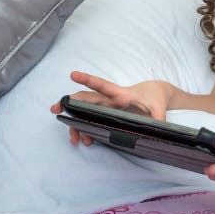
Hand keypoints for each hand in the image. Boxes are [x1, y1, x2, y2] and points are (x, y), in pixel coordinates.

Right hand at [50, 71, 170, 145]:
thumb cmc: (156, 97)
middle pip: (86, 99)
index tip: (73, 74)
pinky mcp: (107, 114)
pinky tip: (86, 139)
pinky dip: (86, 129)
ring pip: (85, 112)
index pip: (103, 86)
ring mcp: (107, 107)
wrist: (156, 95)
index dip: (88, 80)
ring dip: (76, 123)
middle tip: (54, 109)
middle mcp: (110, 99)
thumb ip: (159, 117)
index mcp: (121, 94)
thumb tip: (158, 129)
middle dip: (68, 102)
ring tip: (73, 139)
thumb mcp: (160, 106)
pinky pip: (91, 120)